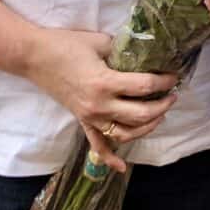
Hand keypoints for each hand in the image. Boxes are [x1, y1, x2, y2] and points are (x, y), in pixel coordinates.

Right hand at [24, 27, 178, 172]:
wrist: (34, 57)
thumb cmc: (66, 44)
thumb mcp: (98, 42)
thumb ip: (121, 50)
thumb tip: (142, 52)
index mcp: (105, 82)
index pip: (143, 86)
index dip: (163, 82)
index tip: (174, 76)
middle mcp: (99, 105)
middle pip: (140, 115)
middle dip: (162, 106)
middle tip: (173, 96)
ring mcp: (89, 116)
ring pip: (124, 134)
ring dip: (146, 128)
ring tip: (159, 114)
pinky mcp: (81, 121)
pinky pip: (96, 144)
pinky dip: (110, 158)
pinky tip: (122, 168)